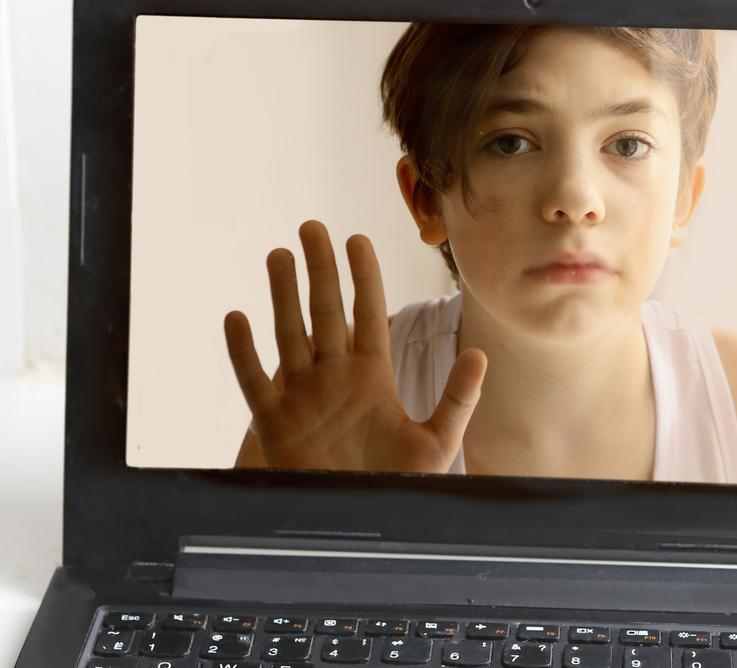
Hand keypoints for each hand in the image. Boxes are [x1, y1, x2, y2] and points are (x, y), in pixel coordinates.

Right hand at [224, 221, 486, 471]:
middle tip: (312, 227)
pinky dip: (243, 353)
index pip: (368, 314)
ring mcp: (303, 397)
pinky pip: (254, 381)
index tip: (357, 239)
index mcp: (372, 376)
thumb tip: (481, 354)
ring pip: (290, 335)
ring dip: (283, 296)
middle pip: (324, 312)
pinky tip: (237, 318)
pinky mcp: (275, 424)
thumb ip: (457, 398)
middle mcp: (335, 377)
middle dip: (319, 270)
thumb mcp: (437, 442)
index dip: (363, 277)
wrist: (358, 527)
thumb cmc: (398, 486)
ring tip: (279, 255)